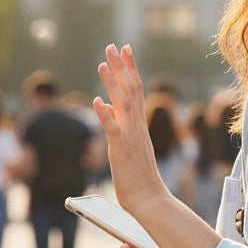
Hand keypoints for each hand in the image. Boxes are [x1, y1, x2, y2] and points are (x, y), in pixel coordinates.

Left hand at [94, 44, 165, 215]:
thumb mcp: (128, 147)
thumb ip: (119, 125)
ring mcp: (131, 138)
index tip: (124, 50)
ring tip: (102, 64)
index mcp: (138, 126)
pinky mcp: (122, 151)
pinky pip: (113, 130)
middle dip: (121, 67)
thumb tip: (107, 106)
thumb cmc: (139, 179)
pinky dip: (105, 115)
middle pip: (130, 91)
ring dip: (112, 83)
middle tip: (113, 46)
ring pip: (123, 105)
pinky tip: (97, 101)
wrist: (151, 201)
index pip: (135, 90)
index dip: (129, 68)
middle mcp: (137, 128)